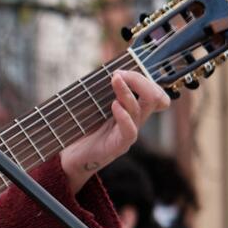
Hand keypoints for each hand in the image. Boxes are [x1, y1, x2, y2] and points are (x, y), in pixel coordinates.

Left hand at [59, 69, 168, 188]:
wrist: (72, 158)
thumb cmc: (83, 130)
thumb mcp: (94, 105)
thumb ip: (102, 90)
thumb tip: (106, 70)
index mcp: (132, 109)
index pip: (154, 92)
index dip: (145, 78)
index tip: (122, 69)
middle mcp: (134, 120)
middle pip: (154, 97)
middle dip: (139, 80)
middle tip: (119, 73)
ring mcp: (128, 133)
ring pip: (140, 110)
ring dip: (127, 91)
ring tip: (115, 80)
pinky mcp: (119, 146)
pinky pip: (130, 131)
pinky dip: (124, 116)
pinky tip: (114, 106)